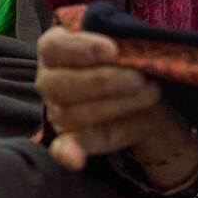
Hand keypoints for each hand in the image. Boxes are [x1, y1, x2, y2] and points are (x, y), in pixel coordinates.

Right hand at [35, 26, 197, 190]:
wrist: (143, 85)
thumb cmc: (125, 54)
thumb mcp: (121, 38)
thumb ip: (117, 37)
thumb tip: (124, 45)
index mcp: (53, 48)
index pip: (54, 48)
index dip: (80, 49)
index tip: (112, 50)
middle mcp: (48, 79)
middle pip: (61, 85)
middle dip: (103, 81)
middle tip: (138, 77)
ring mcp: (57, 110)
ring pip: (72, 114)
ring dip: (115, 105)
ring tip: (149, 92)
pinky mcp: (72, 137)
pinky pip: (63, 147)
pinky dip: (68, 153)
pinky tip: (75, 160)